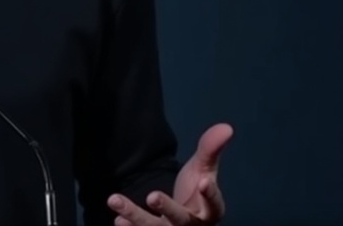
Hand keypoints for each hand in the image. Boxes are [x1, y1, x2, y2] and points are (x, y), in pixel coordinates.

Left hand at [107, 123, 231, 225]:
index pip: (214, 205)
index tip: (204, 182)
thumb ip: (211, 149)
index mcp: (210, 211)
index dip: (210, 195)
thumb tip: (227, 127)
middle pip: (181, 219)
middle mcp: (191, 225)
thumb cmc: (195, 190)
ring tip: (115, 199)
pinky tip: (118, 219)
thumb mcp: (203, 169)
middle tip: (152, 196)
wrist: (179, 214)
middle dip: (167, 208)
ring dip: (135, 216)